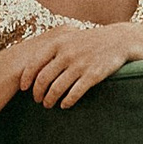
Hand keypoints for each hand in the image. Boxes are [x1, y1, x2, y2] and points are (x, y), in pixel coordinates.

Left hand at [15, 25, 140, 109]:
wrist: (118, 40)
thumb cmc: (89, 41)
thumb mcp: (69, 38)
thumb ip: (52, 49)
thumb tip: (31, 65)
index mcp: (58, 43)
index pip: (34, 64)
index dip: (26, 78)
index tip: (24, 88)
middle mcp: (67, 54)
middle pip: (43, 79)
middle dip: (38, 93)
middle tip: (37, 100)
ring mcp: (80, 65)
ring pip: (57, 88)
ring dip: (50, 100)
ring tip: (49, 104)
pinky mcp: (93, 75)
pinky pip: (74, 93)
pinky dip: (67, 102)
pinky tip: (65, 105)